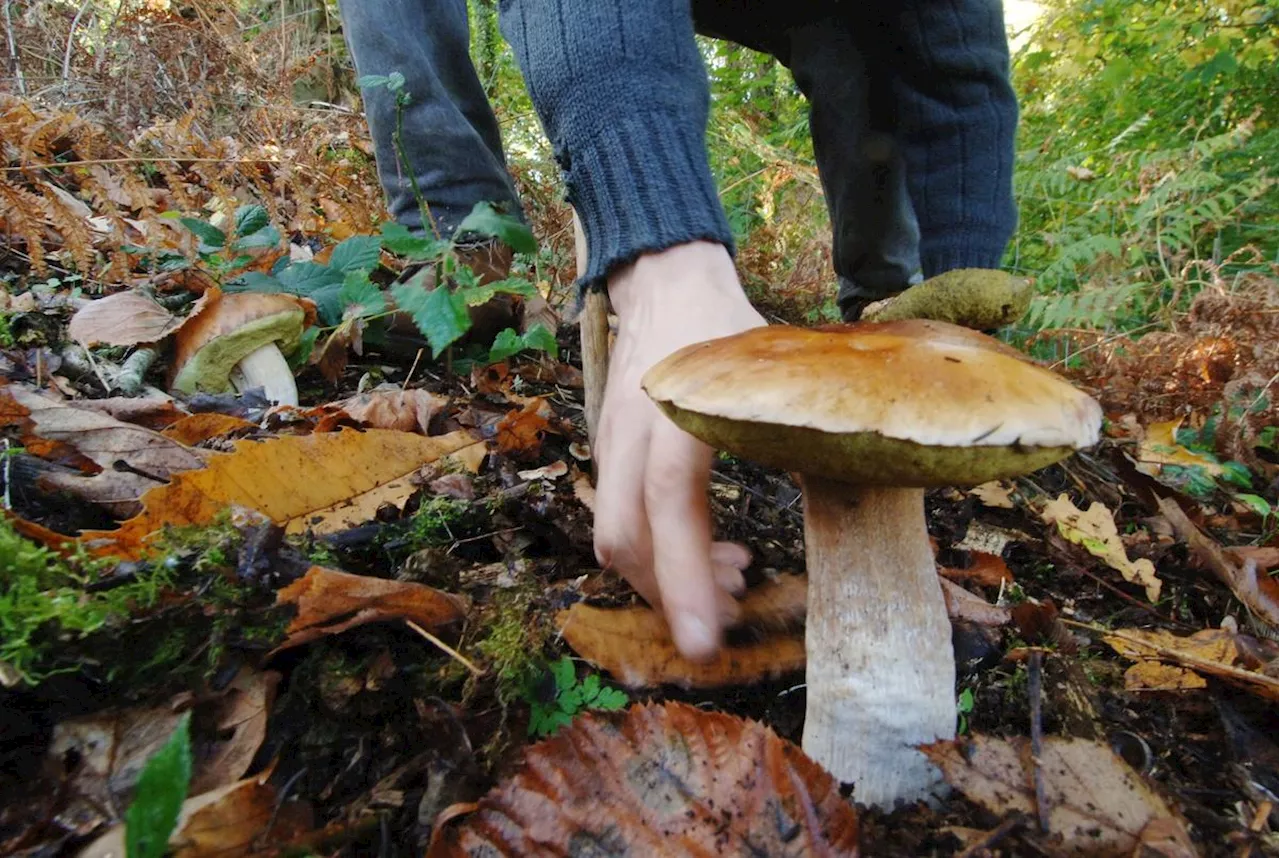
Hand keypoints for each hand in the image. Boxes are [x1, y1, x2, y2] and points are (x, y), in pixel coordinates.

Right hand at [593, 241, 766, 659]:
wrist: (661, 283)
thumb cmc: (721, 324)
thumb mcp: (770, 366)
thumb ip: (803, 419)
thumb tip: (871, 472)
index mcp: (674, 414)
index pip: (669, 505)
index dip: (684, 578)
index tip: (705, 642)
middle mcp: (630, 438)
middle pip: (627, 541)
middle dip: (670, 596)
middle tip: (729, 620)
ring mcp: (611, 449)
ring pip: (618, 539)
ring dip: (668, 577)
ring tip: (735, 578)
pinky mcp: (610, 457)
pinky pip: (623, 521)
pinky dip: (662, 551)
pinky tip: (712, 548)